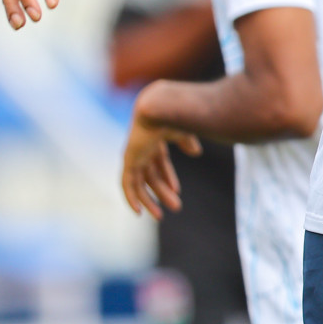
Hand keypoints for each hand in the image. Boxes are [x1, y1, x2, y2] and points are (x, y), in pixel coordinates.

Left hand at [120, 85, 201, 218]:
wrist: (160, 107)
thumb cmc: (175, 114)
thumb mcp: (184, 131)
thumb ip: (188, 142)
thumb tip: (196, 153)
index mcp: (155, 139)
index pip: (160, 164)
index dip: (168, 178)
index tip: (177, 191)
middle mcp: (143, 148)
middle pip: (151, 176)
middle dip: (163, 192)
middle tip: (175, 208)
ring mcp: (134, 154)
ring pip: (140, 183)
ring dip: (149, 199)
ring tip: (159, 216)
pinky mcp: (129, 160)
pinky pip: (126, 184)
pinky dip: (130, 197)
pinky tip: (138, 212)